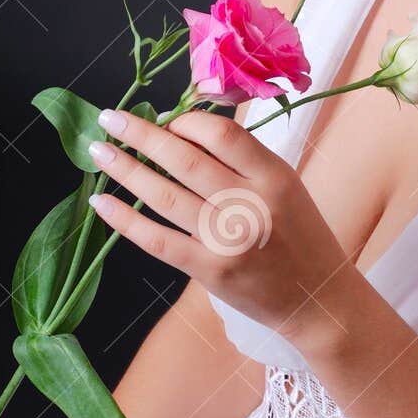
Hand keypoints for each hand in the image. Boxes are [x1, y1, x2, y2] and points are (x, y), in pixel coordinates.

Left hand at [85, 108, 356, 352]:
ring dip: (125, 170)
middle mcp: (252, 204)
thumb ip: (243, 160)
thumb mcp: (285, 186)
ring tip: (99, 152)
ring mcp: (230, 240)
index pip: (221, 134)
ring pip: (165, 196)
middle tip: (110, 118)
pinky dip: (126, 220)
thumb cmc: (299, 236)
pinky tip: (103, 204)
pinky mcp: (212, 271)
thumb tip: (181, 131)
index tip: (164, 120)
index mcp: (274, 175)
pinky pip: (159, 240)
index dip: (185, 121)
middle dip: (140, 134)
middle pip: (185, 159)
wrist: (318, 298)